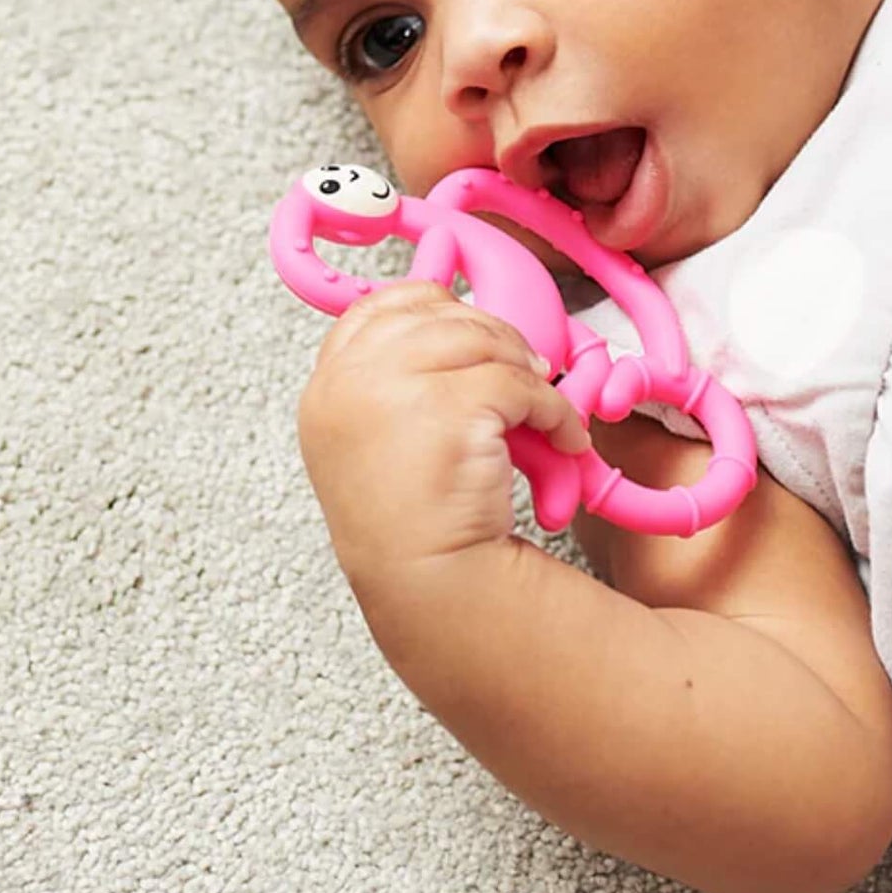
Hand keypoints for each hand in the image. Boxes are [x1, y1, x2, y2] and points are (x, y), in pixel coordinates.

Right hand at [295, 281, 591, 597]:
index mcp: (328, 385)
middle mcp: (350, 380)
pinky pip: (520, 382)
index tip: (473, 330)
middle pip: (439, 316)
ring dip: (527, 369)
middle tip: (527, 367)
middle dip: (494, 337)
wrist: (424, 585)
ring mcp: (393, 389)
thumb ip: (387, 381)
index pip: (380, 306)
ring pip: (483, 340)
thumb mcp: (368, 439)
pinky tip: (563, 436)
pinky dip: (552, 407)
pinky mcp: (448, 407)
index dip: (435, 308)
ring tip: (544, 404)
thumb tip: (455, 328)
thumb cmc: (409, 522)